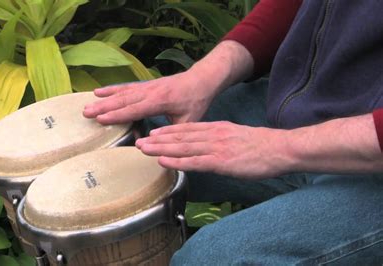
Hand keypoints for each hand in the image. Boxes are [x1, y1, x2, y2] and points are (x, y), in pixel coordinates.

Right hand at [83, 71, 218, 124]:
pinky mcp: (146, 85)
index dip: (118, 115)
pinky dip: (112, 90)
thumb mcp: (189, 120)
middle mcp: (151, 91)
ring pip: (122, 93)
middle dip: (104, 107)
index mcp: (161, 100)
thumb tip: (159, 148)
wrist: (202, 79)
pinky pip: (126, 87)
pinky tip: (99, 92)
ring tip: (87, 104)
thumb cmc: (196, 101)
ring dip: (104, 99)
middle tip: (86, 113)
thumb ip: (173, 134)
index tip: (101, 119)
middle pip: (123, 99)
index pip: (135, 109)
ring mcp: (147, 86)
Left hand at [135, 121, 293, 178]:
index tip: (152, 133)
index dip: (167, 132)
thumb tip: (204, 145)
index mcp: (215, 128)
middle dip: (157, 140)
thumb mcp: (234, 136)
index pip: (186, 129)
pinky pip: (195, 162)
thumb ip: (218, 138)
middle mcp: (211, 135)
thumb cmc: (259, 146)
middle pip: (179, 137)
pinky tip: (164, 161)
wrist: (279, 148)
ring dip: (161, 149)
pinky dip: (177, 162)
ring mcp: (215, 148)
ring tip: (143, 149)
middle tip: (139, 142)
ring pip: (182, 148)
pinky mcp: (221, 162)